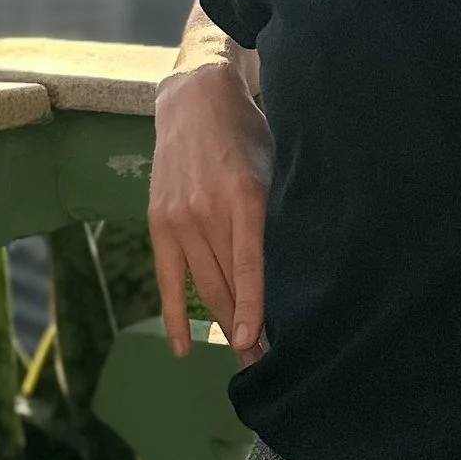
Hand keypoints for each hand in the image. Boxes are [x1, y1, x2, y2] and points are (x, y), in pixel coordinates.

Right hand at [149, 57, 271, 358]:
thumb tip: (301, 269)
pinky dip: (175, 316)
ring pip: (203, 286)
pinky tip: (185, 348)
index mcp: (243, 196)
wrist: (194, 99)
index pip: (250, 267)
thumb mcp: (274, 166)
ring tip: (242, 356)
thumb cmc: (247, 133)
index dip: (254, 309)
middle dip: (246, 327)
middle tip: (267, 361)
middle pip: (227, 285)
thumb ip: (277, 214)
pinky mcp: (159, 222)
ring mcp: (179, 218)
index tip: (260, 342)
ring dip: (222, 325)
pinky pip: (168, 279)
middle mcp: (207, 211)